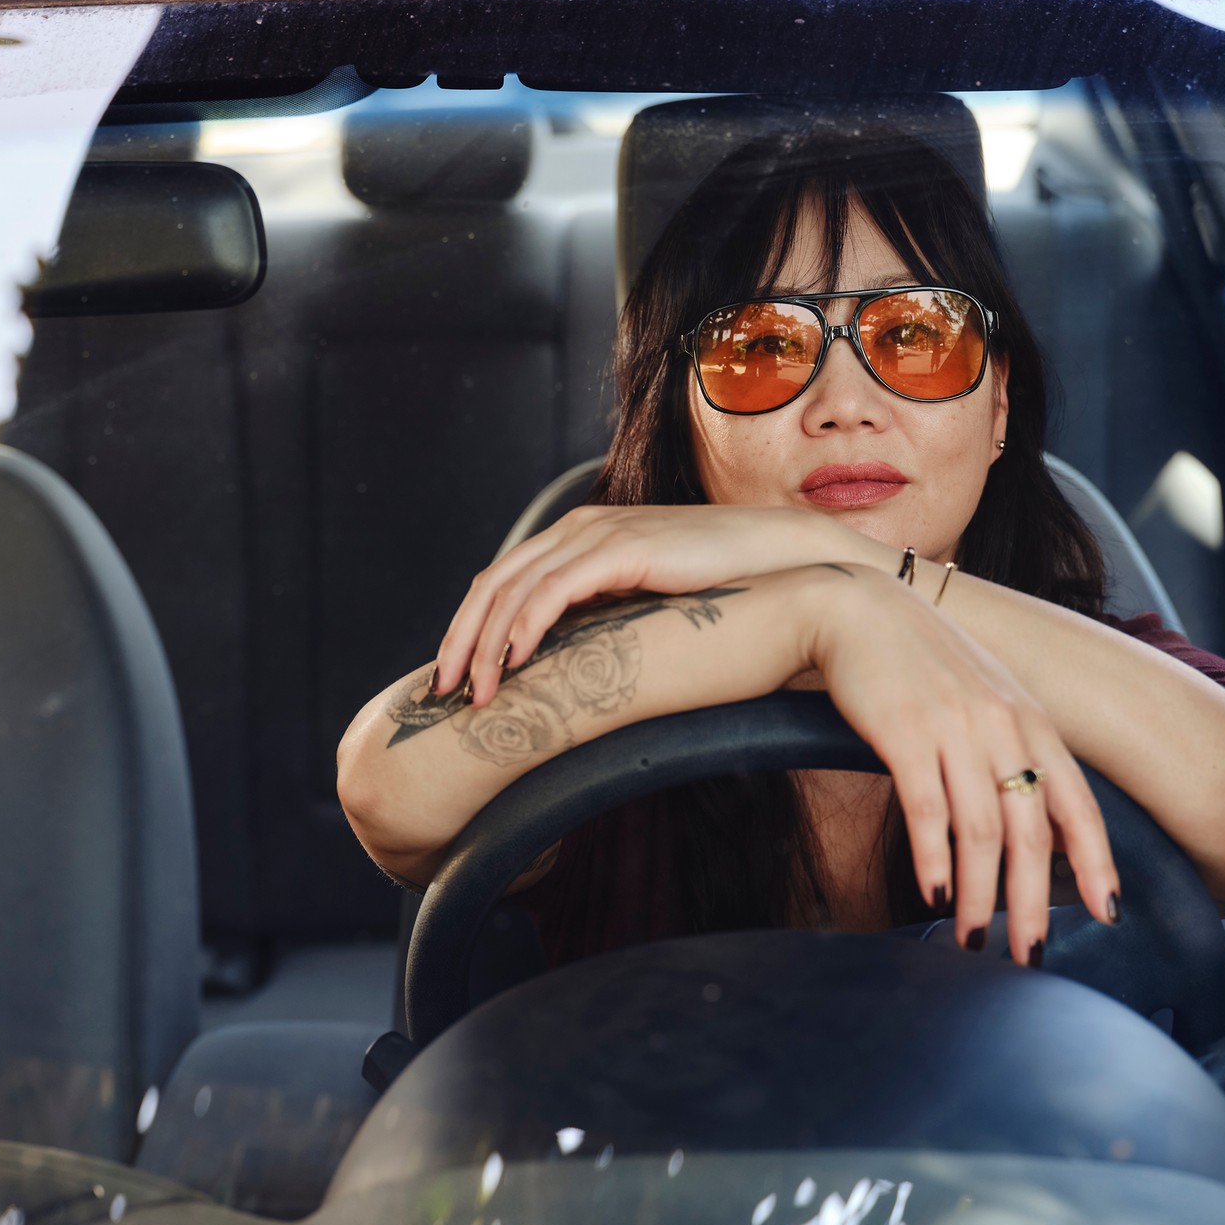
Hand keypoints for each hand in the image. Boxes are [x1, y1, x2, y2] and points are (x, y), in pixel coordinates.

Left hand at [436, 505, 884, 705]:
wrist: (784, 559)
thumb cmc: (722, 589)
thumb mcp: (645, 606)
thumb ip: (605, 619)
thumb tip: (572, 667)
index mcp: (577, 539)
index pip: (501, 583)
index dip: (469, 631)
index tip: (452, 679)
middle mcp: (578, 529)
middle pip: (493, 585)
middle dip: (461, 642)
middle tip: (440, 693)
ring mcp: (598, 533)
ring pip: (514, 590)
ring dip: (486, 645)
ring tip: (475, 695)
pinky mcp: (623, 548)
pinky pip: (554, 590)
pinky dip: (525, 628)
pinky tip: (514, 664)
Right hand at [801, 565, 1120, 962]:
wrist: (856, 609)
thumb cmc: (919, 662)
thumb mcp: (984, 698)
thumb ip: (1015, 752)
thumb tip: (1037, 823)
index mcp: (1029, 720)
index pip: (1078, 803)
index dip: (1096, 862)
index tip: (1106, 914)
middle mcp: (1002, 725)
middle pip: (1032, 830)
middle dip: (1034, 901)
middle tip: (1029, 953)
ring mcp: (954, 727)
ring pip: (982, 829)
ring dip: (980, 893)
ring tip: (973, 938)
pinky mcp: (904, 731)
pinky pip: (927, 808)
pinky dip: (933, 857)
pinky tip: (931, 893)